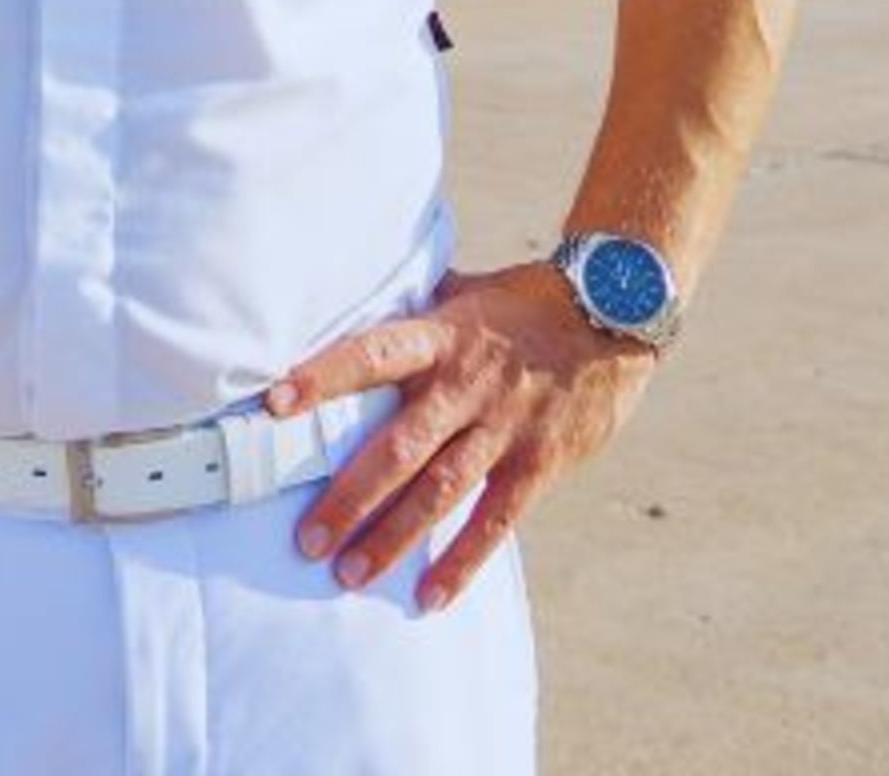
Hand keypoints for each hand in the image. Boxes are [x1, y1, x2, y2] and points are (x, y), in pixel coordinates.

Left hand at [268, 260, 654, 614]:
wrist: (614, 314)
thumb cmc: (525, 301)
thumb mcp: (465, 290)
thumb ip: (414, 306)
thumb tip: (353, 293)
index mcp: (442, 337)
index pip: (373, 354)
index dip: (325, 377)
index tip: (275, 403)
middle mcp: (468, 385)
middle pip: (399, 447)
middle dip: (350, 497)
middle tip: (307, 540)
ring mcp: (504, 428)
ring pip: (440, 492)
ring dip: (393, 537)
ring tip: (349, 574)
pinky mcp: (538, 463)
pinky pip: (495, 521)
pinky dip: (462, 562)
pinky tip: (430, 598)